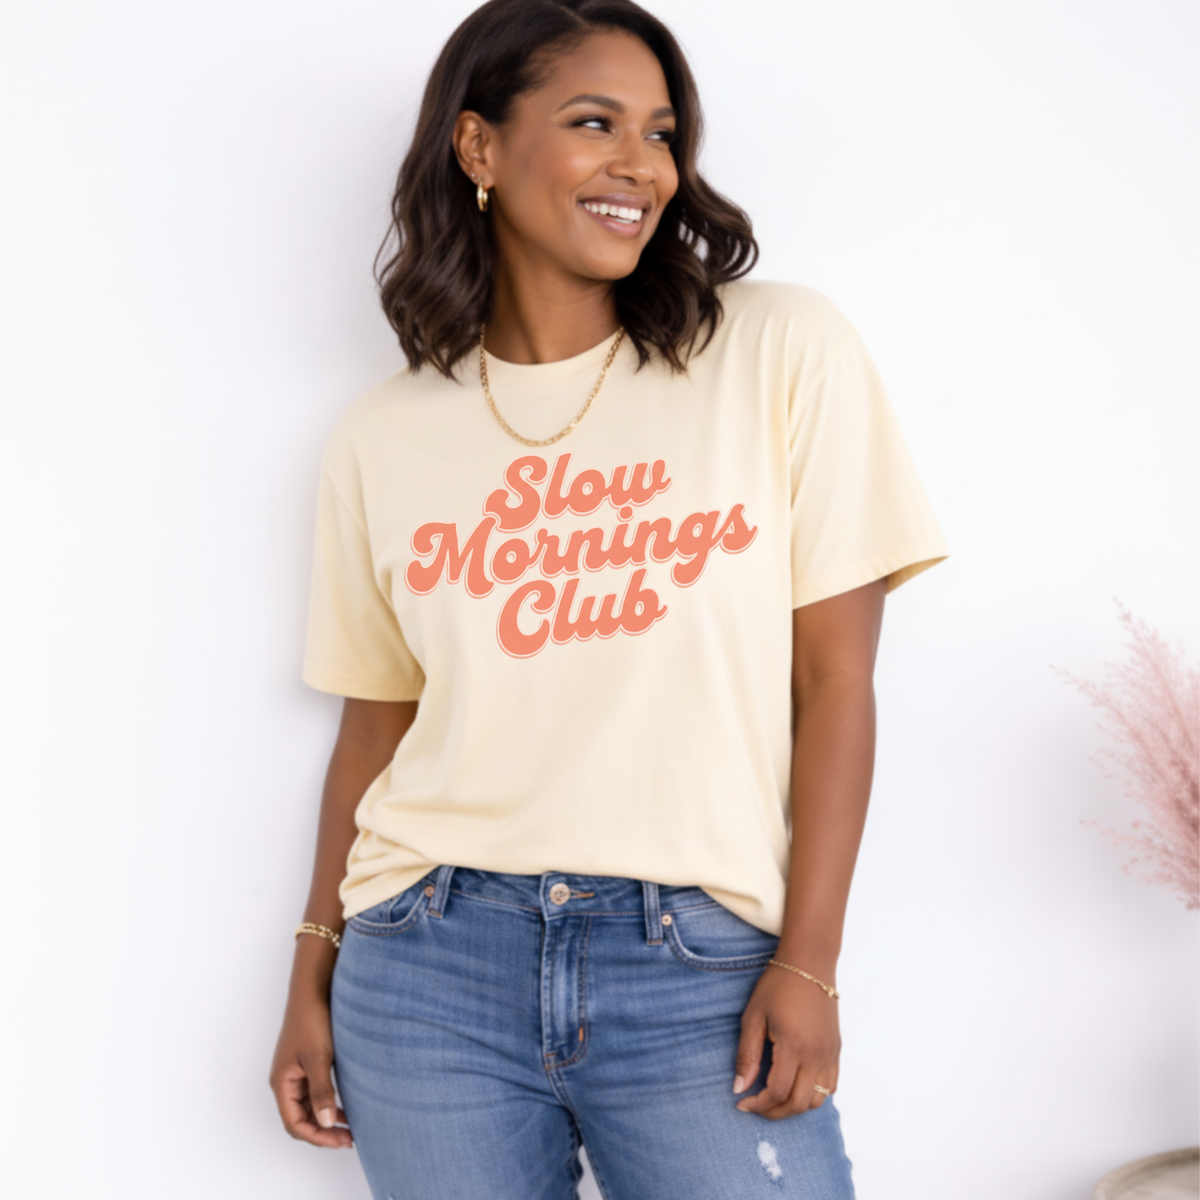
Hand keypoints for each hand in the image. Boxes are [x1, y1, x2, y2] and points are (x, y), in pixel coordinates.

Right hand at [269, 990, 353, 1148]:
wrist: (313, 989)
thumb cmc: (312, 1020)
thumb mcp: (319, 1058)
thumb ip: (321, 1091)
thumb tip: (325, 1123)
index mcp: (282, 1083)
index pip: (295, 1123)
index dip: (316, 1136)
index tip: (340, 1140)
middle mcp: (285, 1081)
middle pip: (300, 1119)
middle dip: (322, 1132)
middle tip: (348, 1139)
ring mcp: (295, 1073)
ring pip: (308, 1107)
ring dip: (325, 1119)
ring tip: (349, 1128)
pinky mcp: (306, 1063)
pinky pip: (314, 1093)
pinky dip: (327, 1103)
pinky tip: (344, 1107)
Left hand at [733, 963, 839, 1118]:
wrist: (809, 964)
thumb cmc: (777, 986)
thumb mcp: (754, 1017)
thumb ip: (747, 1055)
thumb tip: (739, 1088)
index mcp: (794, 1046)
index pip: (777, 1092)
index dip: (758, 1104)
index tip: (741, 1103)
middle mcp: (816, 1055)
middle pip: (798, 1103)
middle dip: (774, 1112)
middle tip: (756, 1105)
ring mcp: (830, 1054)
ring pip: (818, 1100)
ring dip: (795, 1106)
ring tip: (774, 1098)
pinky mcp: (836, 1050)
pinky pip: (830, 1086)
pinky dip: (813, 1094)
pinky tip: (795, 1084)